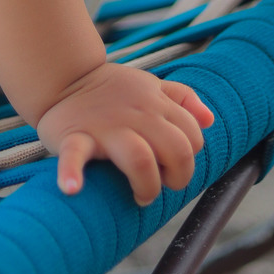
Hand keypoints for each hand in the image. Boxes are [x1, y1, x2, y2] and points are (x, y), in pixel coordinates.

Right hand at [36, 60, 213, 204]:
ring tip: (140, 196)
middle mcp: (137, 115)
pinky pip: (74, 156)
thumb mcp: (151, 84)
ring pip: (140, 158)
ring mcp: (106, 127)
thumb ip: (182, 98)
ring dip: (147, 185)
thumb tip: (209, 120)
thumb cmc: (111, 89)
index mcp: (156, 104)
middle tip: (161, 184)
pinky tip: (71, 188)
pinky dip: (71, 173)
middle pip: (176, 149)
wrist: (64, 77)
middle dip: (178, 177)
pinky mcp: (75, 136)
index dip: (189, 157)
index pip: (193, 136)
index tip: (170, 166)